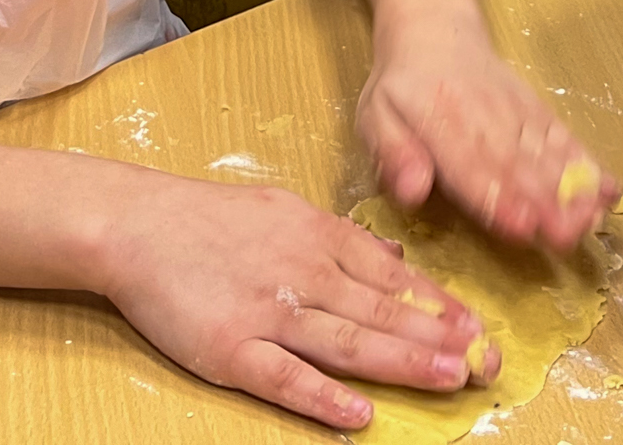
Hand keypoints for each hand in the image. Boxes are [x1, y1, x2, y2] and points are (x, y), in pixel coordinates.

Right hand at [100, 178, 495, 431]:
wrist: (140, 224)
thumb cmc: (213, 218)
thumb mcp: (287, 208)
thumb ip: (341, 237)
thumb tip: (395, 258)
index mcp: (317, 236)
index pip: (391, 275)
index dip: (437, 302)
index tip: (476, 324)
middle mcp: (302, 272)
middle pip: (380, 310)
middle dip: (436, 336)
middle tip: (482, 358)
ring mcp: (267, 313)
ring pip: (347, 341)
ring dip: (401, 361)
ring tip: (448, 377)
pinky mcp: (231, 350)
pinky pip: (284, 378)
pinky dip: (322, 398)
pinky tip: (357, 414)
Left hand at [359, 17, 617, 252]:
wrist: (435, 28)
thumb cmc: (401, 85)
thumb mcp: (375, 116)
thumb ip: (393, 154)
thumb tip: (412, 192)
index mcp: (440, 119)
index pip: (471, 164)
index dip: (498, 197)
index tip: (522, 227)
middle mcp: (485, 114)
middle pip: (518, 162)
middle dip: (545, 201)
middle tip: (568, 235)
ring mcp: (516, 109)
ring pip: (547, 150)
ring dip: (573, 186)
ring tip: (593, 219)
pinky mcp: (536, 108)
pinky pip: (563, 135)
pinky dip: (587, 162)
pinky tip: (608, 188)